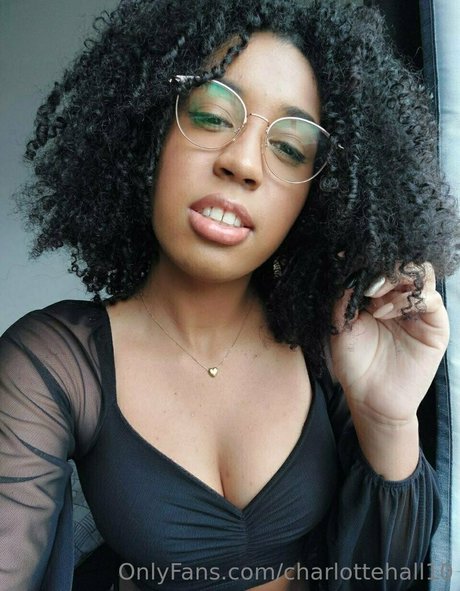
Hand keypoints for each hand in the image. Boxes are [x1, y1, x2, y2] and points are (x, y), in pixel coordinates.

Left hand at [330, 262, 448, 424]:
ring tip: (375, 298)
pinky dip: (408, 298)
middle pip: (405, 264)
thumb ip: (344, 297)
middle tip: (368, 282)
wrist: (371, 398)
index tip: (350, 263)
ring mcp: (419, 311)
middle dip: (386, 267)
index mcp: (379, 296)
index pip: (382, 266)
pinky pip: (430, 299)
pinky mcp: (435, 325)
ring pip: (422, 275)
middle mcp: (401, 299)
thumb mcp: (340, 325)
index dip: (369, 261)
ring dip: (397, 279)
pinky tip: (386, 312)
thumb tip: (345, 267)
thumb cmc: (354, 363)